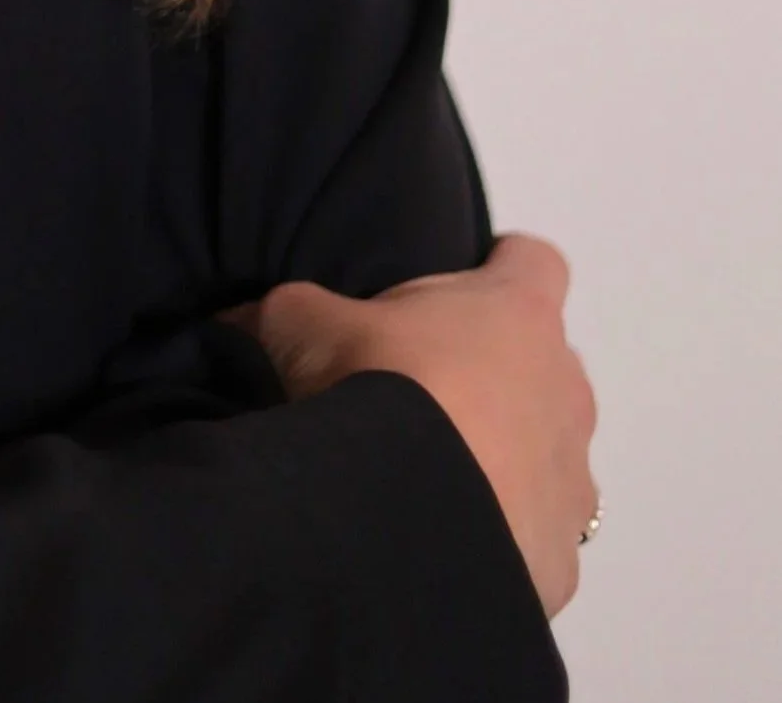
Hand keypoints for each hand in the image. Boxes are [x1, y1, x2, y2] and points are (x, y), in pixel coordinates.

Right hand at [231, 232, 597, 617]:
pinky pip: (533, 531)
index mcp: (517, 314)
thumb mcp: (301, 325)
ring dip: (503, 455)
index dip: (498, 267)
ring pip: (546, 452)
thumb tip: (244, 316)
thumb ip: (292, 310)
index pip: (535, 261)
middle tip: (419, 385)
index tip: (457, 285)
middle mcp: (565, 389)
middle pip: (543, 362)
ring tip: (427, 472)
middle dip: (494, 371)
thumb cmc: (374, 389)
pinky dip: (498, 528)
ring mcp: (574, 479)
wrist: (407, 527)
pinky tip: (441, 531)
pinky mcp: (560, 556)